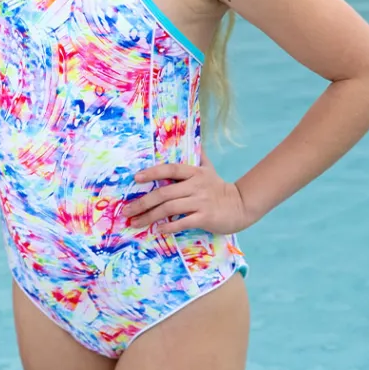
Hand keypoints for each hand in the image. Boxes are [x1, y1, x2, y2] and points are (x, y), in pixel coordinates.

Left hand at [122, 149, 251, 234]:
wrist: (241, 205)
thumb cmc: (219, 188)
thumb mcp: (209, 169)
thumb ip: (198, 156)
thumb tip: (192, 139)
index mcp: (195, 172)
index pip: (170, 169)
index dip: (152, 172)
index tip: (136, 178)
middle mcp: (196, 185)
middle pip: (164, 192)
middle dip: (143, 202)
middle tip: (127, 210)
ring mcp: (200, 202)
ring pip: (170, 208)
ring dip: (150, 216)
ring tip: (136, 222)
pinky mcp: (205, 217)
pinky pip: (183, 222)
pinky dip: (169, 226)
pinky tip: (158, 229)